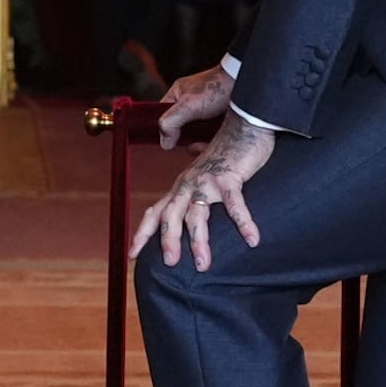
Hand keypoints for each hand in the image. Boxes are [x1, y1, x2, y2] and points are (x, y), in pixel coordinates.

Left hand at [129, 115, 272, 270]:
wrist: (245, 122)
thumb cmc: (226, 147)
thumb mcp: (204, 165)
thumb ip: (195, 173)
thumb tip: (188, 158)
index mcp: (182, 186)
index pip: (155, 212)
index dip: (143, 233)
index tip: (133, 254)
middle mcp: (189, 184)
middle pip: (171, 215)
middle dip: (168, 240)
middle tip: (170, 264)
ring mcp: (208, 181)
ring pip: (197, 215)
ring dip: (199, 241)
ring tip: (203, 264)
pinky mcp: (230, 178)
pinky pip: (235, 205)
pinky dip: (244, 223)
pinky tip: (252, 240)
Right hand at [156, 64, 236, 147]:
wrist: (249, 86)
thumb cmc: (218, 87)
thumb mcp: (188, 105)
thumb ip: (170, 122)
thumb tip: (165, 142)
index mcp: (179, 94)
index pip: (163, 115)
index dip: (165, 130)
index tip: (170, 143)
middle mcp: (190, 103)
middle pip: (180, 128)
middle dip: (185, 140)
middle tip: (190, 146)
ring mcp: (205, 112)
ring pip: (196, 135)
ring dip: (199, 143)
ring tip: (203, 147)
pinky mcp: (218, 120)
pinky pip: (209, 136)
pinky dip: (210, 142)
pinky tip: (213, 145)